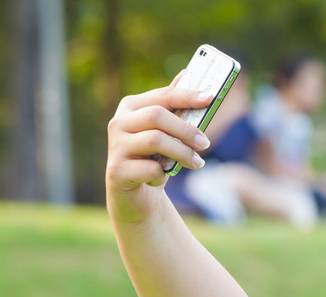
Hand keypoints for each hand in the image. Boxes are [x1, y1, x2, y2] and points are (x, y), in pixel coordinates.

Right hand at [105, 74, 215, 225]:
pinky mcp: (116, 170)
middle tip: (205, 144)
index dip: (187, 96)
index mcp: (131, 107)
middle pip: (157, 116)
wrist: (133, 194)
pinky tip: (161, 178)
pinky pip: (150, 168)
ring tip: (196, 163)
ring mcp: (115, 146)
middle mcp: (118, 122)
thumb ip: (172, 106)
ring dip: (182, 153)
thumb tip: (187, 73)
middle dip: (186, 130)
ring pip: (155, 141)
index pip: (162, 96)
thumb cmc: (152, 157)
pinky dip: (162, 174)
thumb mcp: (164, 131)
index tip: (210, 98)